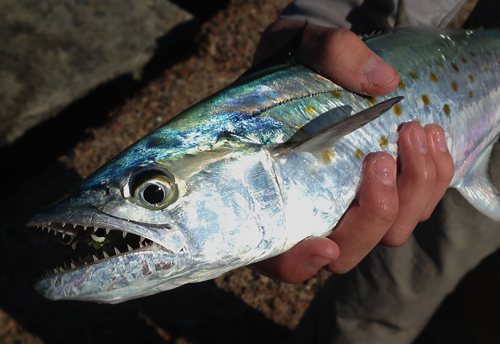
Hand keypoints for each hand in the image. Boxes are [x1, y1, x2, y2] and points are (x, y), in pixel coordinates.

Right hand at [250, 20, 454, 281]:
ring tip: (416, 131)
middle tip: (380, 156)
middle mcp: (311, 212)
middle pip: (347, 250)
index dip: (299, 262)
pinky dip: (433, 179)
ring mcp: (349, 205)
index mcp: (270, 197)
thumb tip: (382, 83)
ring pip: (390, 232)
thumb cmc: (288, 62)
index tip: (324, 243)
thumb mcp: (295, 45)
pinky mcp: (381, 190)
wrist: (307, 62)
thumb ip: (327, 54)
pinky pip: (415, 206)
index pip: (278, 255)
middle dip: (376, 213)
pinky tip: (429, 137)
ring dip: (415, 191)